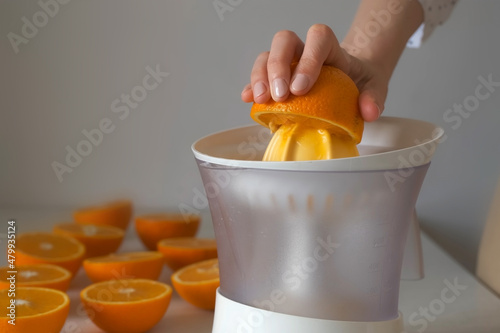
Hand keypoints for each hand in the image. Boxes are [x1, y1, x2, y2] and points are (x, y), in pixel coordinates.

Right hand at [241, 24, 389, 121]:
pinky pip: (258, 77)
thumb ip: (375, 97)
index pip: (318, 37)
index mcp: (330, 49)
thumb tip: (369, 111)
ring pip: (266, 56)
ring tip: (262, 101)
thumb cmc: (359, 81)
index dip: (308, 59)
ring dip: (260, 77)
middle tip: (281, 96)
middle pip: (284, 41)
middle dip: (278, 67)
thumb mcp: (374, 87)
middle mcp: (304, 51)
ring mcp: (287, 63)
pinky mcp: (276, 80)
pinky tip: (247, 100)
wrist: (351, 80)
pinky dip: (251, 87)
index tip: (301, 88)